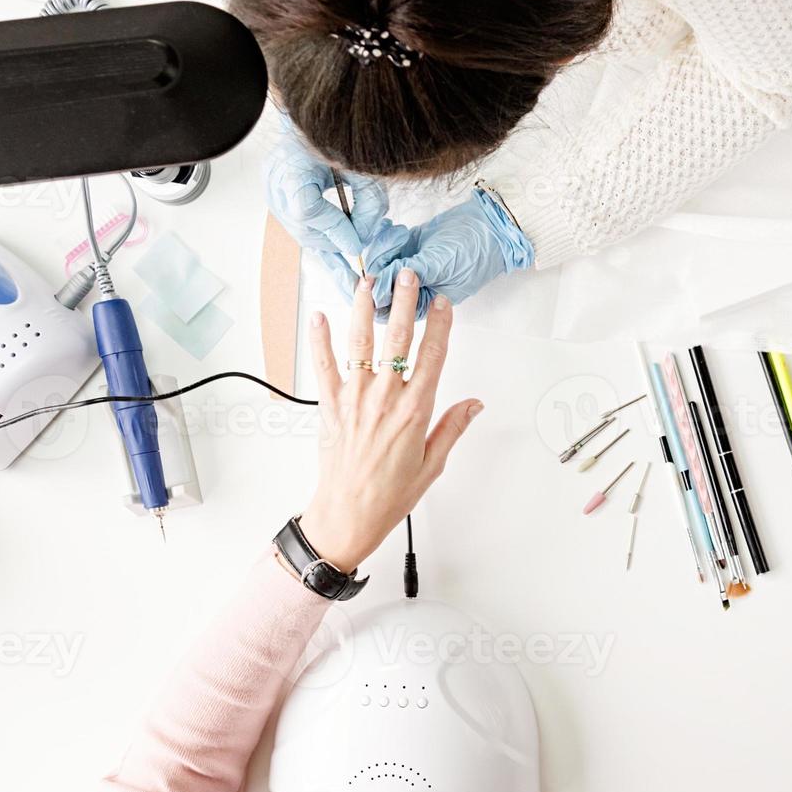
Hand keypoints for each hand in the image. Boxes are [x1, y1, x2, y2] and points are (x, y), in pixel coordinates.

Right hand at [265, 131, 388, 264]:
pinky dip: (315, 231)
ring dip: (323, 238)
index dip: (333, 230)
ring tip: (347, 238)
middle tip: (356, 242)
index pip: (307, 211)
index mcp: (293, 163)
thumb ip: (368, 205)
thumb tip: (360, 240)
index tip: (357, 243)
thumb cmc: (343, 139)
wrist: (323, 123)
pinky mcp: (274, 192)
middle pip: (300, 226)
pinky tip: (333, 237)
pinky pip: (294, 222)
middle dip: (331, 240)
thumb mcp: (365, 170)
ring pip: (297, 229)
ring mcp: (270, 186)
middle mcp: (275, 176)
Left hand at [298, 269, 483, 572]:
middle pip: (398, 339)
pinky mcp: (330, 406)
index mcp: (415, 411)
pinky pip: (323, 366)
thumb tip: (473, 404)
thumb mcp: (432, 464)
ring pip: (360, 343)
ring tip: (368, 281)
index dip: (440, 324)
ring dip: (364, 309)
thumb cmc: (388, 495)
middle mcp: (385, 398)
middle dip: (404, 302)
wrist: (347, 515)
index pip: (433, 356)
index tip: (442, 302)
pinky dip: (320, 340)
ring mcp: (355, 399)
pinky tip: (319, 317)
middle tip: (407, 275)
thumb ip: (452, 427)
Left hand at [366, 189, 534, 319]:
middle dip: (375, 266)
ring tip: (400, 235)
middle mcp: (412, 290)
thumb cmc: (473, 251)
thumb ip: (408, 274)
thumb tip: (378, 281)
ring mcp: (408, 268)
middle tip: (383, 250)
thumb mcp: (439, 265)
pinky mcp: (408, 248)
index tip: (373, 271)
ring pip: (379, 263)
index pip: (386, 308)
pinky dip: (385, 236)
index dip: (374, 291)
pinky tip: (394, 228)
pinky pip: (385, 245)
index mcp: (421, 306)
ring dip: (382, 248)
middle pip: (377, 286)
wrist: (488, 225)